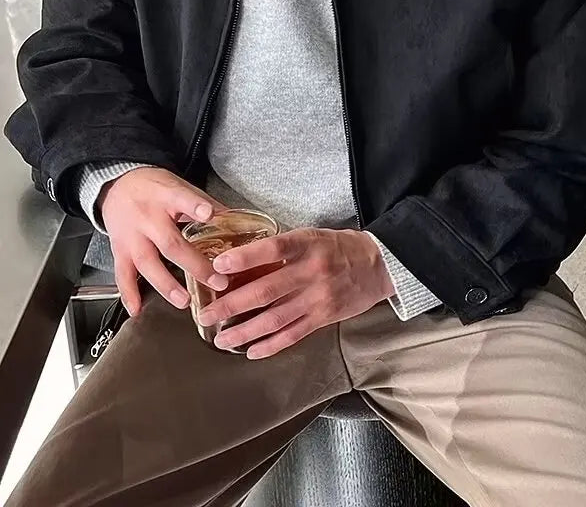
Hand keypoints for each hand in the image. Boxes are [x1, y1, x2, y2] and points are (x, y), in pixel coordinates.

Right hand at [100, 167, 229, 315]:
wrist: (117, 184)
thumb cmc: (155, 187)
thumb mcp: (180, 186)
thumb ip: (206, 204)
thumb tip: (237, 221)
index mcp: (167, 196)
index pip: (182, 199)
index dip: (196, 207)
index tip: (209, 215)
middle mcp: (147, 217)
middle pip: (170, 243)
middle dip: (195, 265)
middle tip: (216, 281)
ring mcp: (131, 236)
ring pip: (147, 263)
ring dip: (166, 285)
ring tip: (184, 301)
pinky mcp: (119, 249)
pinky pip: (122, 274)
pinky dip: (129, 294)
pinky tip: (138, 309)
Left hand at [196, 227, 395, 358]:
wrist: (378, 265)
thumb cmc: (338, 247)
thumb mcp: (312, 236)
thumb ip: (282, 248)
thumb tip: (241, 260)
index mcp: (307, 244)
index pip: (273, 248)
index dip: (245, 258)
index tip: (218, 266)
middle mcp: (312, 271)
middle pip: (266, 290)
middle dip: (231, 304)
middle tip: (205, 314)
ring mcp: (319, 297)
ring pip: (275, 318)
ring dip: (245, 331)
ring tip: (221, 339)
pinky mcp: (324, 317)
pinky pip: (293, 335)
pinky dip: (271, 345)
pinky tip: (251, 350)